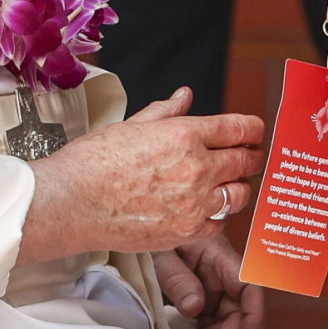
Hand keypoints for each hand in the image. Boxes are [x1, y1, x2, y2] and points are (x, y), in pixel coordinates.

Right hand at [18, 88, 266, 263]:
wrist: (72, 203)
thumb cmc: (94, 162)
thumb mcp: (132, 125)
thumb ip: (166, 111)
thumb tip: (185, 96)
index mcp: (185, 135)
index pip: (240, 128)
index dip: (254, 130)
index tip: (255, 133)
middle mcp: (197, 168)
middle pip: (246, 161)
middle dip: (252, 157)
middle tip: (250, 158)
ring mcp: (194, 204)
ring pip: (239, 195)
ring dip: (236, 187)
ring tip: (226, 185)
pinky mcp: (186, 232)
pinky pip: (219, 224)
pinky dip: (216, 217)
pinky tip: (204, 210)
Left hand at [156, 232, 263, 328]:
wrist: (140, 230)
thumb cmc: (156, 232)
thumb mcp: (162, 254)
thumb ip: (178, 279)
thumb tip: (195, 308)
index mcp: (219, 256)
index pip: (249, 286)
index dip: (254, 315)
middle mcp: (222, 274)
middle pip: (240, 310)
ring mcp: (213, 286)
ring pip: (227, 320)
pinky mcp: (202, 296)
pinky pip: (212, 321)